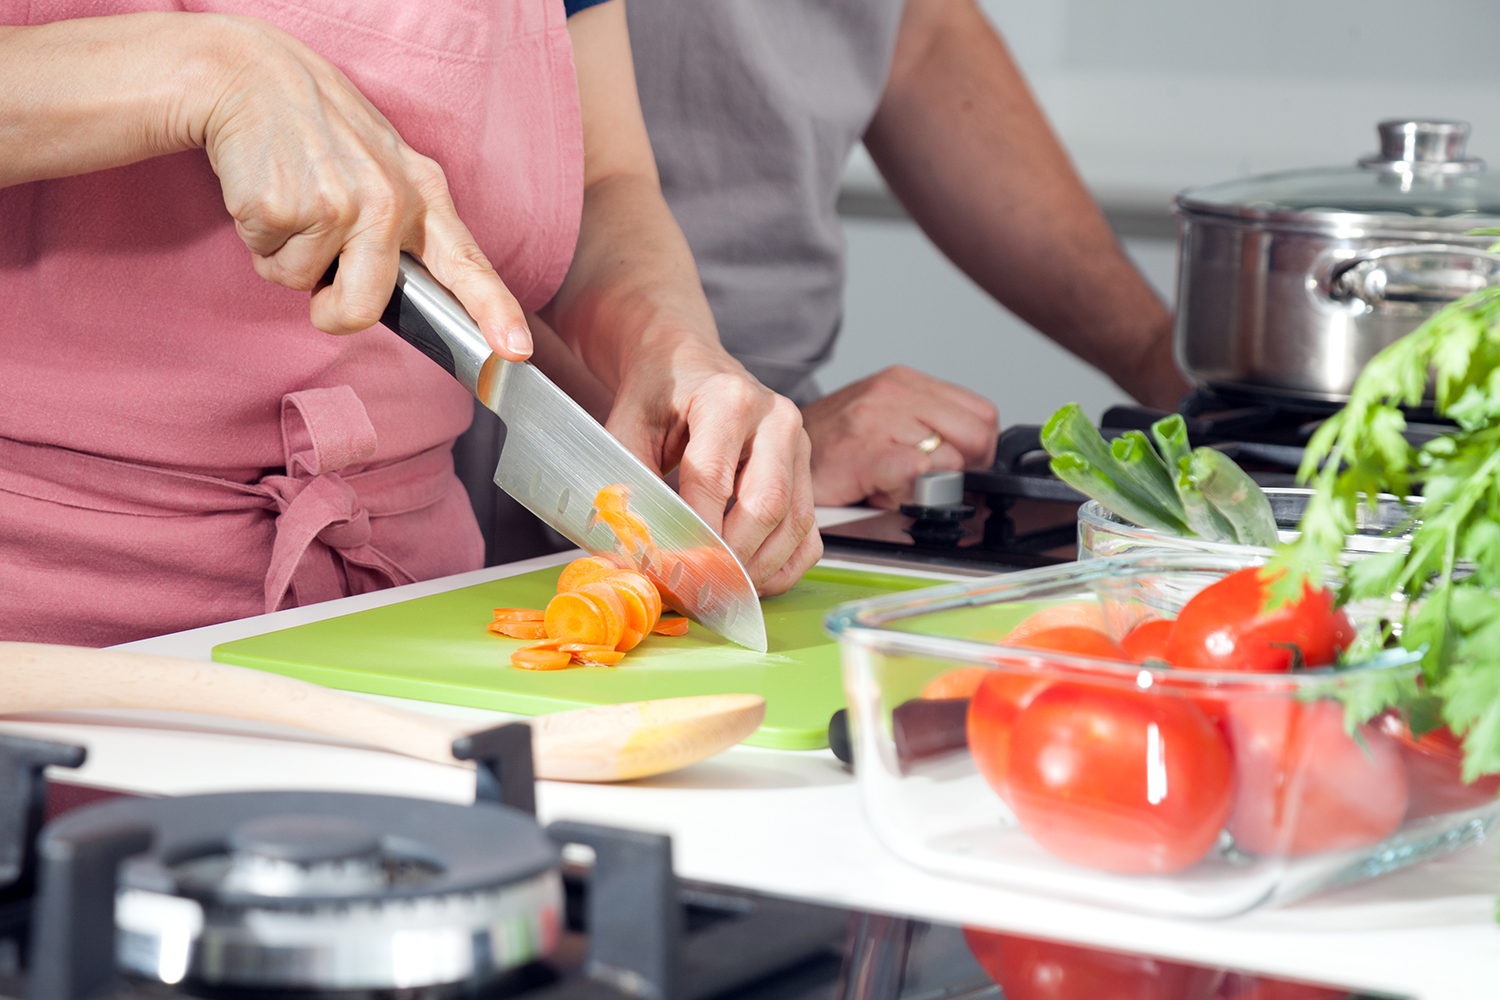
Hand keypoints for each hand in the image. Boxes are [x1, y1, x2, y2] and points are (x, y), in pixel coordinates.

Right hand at [202, 17, 532, 358]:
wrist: (248, 73)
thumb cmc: (318, 129)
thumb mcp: (384, 163)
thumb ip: (403, 225)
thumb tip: (405, 296)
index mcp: (422, 192)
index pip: (468, 263)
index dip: (494, 312)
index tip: (514, 350)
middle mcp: (389, 201)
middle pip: (363, 309)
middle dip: (331, 310)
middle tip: (317, 272)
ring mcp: (338, 204)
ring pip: (302, 287)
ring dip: (286, 257)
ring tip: (291, 200)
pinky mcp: (284, 207)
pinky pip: (267, 262)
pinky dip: (259, 238)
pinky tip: (266, 189)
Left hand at [606, 340, 820, 596]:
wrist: (690, 364)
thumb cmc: (660, 393)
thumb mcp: (628, 424)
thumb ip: (627, 479)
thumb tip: (631, 545)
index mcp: (728, 399)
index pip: (712, 480)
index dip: (691, 532)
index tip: (669, 570)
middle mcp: (775, 419)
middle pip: (765, 505)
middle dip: (730, 558)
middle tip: (697, 591)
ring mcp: (799, 445)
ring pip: (794, 524)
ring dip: (759, 569)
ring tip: (721, 592)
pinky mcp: (807, 470)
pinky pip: (809, 533)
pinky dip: (784, 566)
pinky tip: (751, 580)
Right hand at [801, 366, 998, 508]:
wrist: (771, 454)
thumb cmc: (831, 449)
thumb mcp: (886, 425)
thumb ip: (929, 434)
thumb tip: (975, 469)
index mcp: (904, 382)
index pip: (981, 414)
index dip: (978, 451)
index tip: (957, 468)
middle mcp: (892, 392)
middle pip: (975, 434)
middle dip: (963, 469)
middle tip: (930, 483)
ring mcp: (875, 418)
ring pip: (950, 458)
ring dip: (929, 484)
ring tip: (893, 485)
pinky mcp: (862, 450)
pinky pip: (919, 471)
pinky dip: (911, 492)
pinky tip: (883, 492)